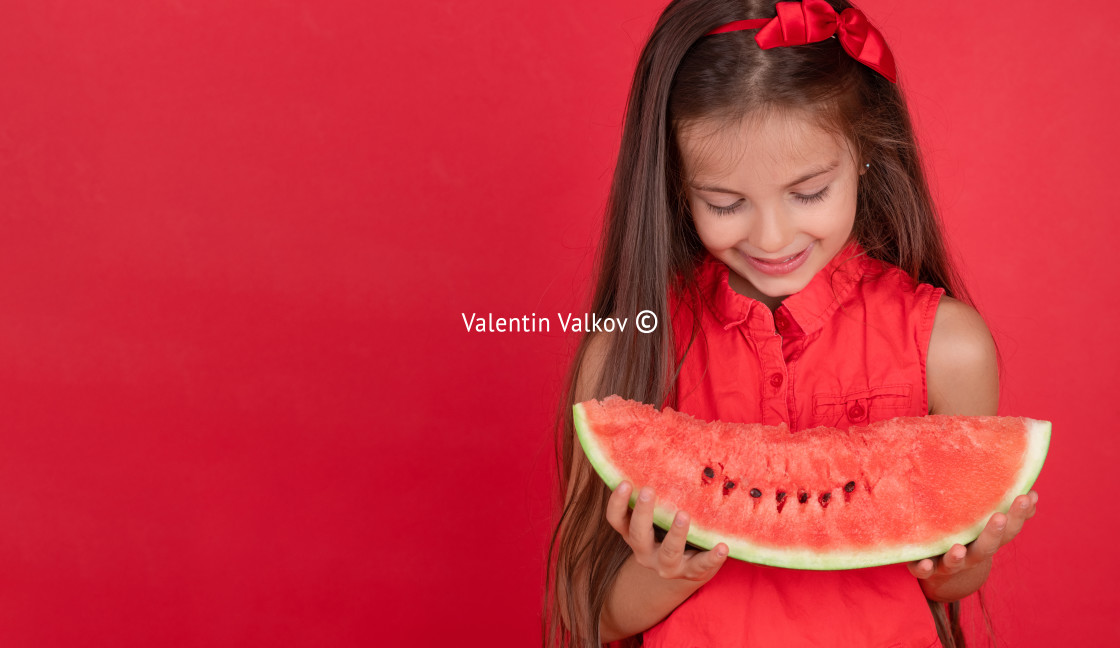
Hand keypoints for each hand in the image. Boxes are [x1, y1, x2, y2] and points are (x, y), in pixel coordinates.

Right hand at [605, 481, 727, 581]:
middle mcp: (645, 552)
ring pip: (668, 552)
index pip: (616, 520)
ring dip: (676, 534)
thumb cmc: (670, 527)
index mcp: (633, 534)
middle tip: (649, 490)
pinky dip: (712, 557)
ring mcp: (666, 565)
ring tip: (684, 515)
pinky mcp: (691, 573)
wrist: (690, 564)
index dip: (617, 503)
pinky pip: (701, 566)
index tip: (624, 482)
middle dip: (643, 512)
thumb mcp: (659, 513)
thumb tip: (663, 443)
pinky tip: (723, 546)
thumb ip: (658, 492)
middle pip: (637, 534)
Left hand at [908, 491, 1037, 596]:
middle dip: (993, 533)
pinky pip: (924, 571)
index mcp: (987, 542)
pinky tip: (924, 562)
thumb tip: (1032, 493)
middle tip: (1000, 517)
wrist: (942, 575)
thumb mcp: (985, 527)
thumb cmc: (967, 539)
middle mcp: (971, 555)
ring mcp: (949, 564)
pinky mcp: (925, 569)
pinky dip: (923, 568)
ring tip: (959, 549)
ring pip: (955, 563)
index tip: (1026, 496)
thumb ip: (1005, 512)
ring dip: (957, 556)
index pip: (1008, 530)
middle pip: (986, 547)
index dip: (1018, 516)